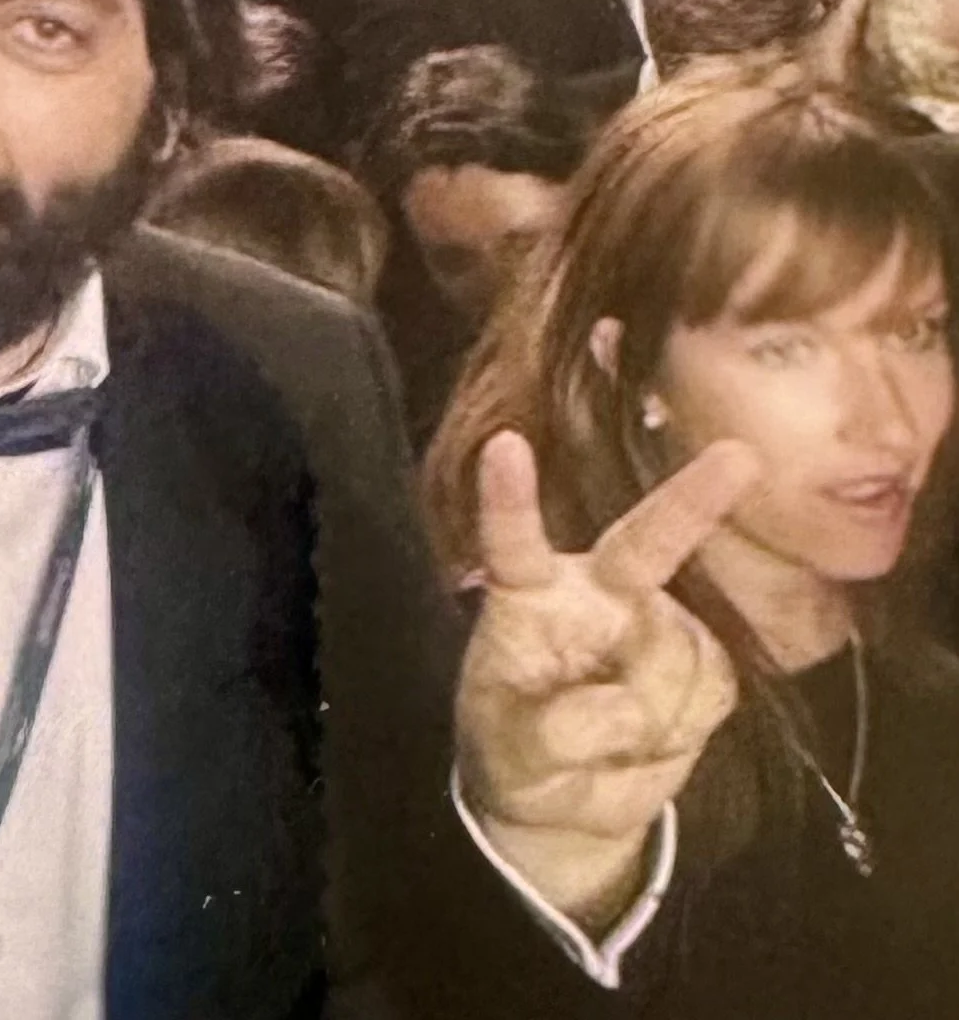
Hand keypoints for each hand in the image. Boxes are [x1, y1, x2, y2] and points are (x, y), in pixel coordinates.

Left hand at [456, 432, 759, 926]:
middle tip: (740, 456)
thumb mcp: (508, 753)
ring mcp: (655, 621)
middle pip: (644, 542)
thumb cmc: (517, 753)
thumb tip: (620, 709)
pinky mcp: (704, 660)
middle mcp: (597, 592)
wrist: (567, 798)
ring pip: (677, 660)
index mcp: (529, 596)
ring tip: (609, 739)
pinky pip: (713, 691)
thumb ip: (552, 731)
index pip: (514, 544)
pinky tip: (650, 736)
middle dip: (694, 498)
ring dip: (651, 716)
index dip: (509, 499)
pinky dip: (683, 727)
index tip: (504, 445)